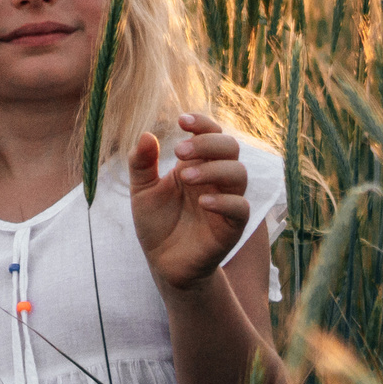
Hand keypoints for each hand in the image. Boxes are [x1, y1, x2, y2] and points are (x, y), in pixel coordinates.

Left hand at [130, 113, 251, 292]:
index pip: (212, 134)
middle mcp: (216, 179)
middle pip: (230, 147)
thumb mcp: (142, 191)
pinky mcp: (232, 227)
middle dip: (207, 144)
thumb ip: (142, 164)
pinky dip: (224, 201)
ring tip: (185, 176)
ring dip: (213, 169)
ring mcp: (227, 201)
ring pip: (239, 174)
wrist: (163, 263)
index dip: (202, 123)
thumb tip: (145, 134)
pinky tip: (202, 202)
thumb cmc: (157, 224)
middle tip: (179, 152)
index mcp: (199, 164)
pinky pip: (240, 208)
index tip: (181, 120)